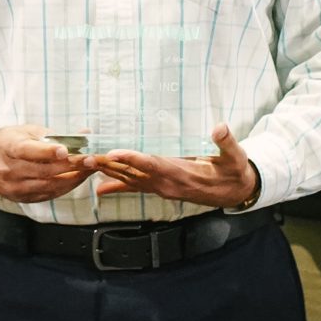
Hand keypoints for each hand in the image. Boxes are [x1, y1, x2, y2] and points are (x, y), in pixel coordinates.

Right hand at [0, 126, 95, 203]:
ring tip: (89, 170)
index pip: (28, 151)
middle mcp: (9, 170)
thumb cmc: (7, 142)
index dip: (47, 152)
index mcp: (8, 148)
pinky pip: (46, 195)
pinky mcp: (20, 198)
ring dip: (72, 179)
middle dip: (71, 166)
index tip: (65, 150)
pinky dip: (64, 188)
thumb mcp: (25, 131)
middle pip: (43, 171)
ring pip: (48, 186)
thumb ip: (54, 134)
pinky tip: (76, 179)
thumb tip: (85, 133)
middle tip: (91, 160)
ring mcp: (14, 187)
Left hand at [90, 125, 259, 208]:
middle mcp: (167, 184)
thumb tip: (220, 128)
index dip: (132, 158)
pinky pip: (135, 188)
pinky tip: (100, 188)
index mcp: (181, 174)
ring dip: (107, 172)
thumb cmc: (234, 172)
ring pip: (129, 180)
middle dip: (108, 165)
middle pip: (132, 174)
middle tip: (84, 157)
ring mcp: (162, 188)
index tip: (113, 153)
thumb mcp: (236, 157)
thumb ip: (227, 143)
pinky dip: (117, 186)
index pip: (153, 165)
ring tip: (84, 165)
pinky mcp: (161, 188)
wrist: (236, 192)